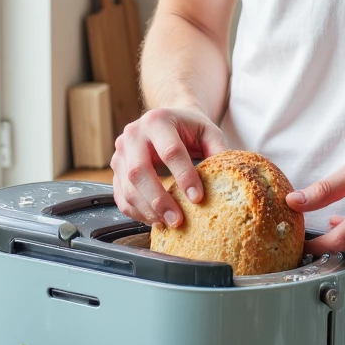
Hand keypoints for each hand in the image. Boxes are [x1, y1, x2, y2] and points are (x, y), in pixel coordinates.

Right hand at [112, 107, 226, 225]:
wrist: (165, 121)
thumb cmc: (188, 127)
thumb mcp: (208, 131)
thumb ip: (218, 151)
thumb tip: (229, 179)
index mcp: (157, 120)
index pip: (170, 151)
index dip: (184, 176)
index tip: (198, 198)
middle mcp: (133, 134)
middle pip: (139, 171)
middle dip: (159, 199)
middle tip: (177, 220)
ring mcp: (120, 152)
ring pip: (127, 187)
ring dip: (147, 210)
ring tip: (168, 223)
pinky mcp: (115, 169)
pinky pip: (120, 196)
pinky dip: (136, 212)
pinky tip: (154, 220)